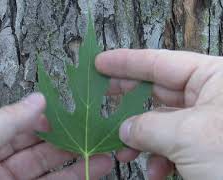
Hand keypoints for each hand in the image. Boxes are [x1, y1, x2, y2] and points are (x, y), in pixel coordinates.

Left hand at [0, 93, 112, 179]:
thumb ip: (7, 120)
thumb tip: (38, 98)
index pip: (18, 130)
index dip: (42, 120)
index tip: (67, 111)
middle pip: (38, 151)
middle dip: (65, 139)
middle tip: (90, 129)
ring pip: (52, 173)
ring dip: (78, 161)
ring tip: (103, 150)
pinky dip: (77, 179)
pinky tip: (94, 169)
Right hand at [96, 49, 222, 179]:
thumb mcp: (189, 136)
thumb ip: (149, 127)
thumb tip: (124, 129)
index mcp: (214, 78)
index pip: (161, 62)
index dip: (126, 62)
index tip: (101, 63)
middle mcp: (211, 97)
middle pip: (158, 91)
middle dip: (130, 100)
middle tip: (103, 96)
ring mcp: (207, 123)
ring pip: (162, 123)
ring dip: (141, 139)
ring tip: (123, 151)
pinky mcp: (205, 147)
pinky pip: (173, 145)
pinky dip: (159, 158)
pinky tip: (155, 172)